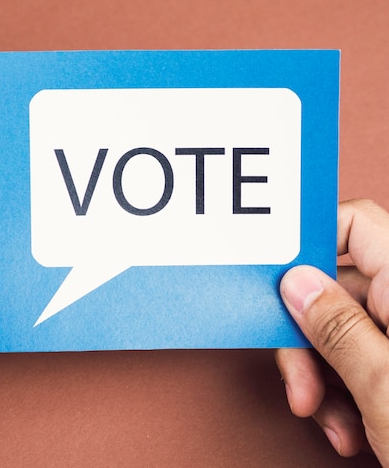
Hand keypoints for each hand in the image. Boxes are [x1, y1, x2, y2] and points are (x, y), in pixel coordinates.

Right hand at [276, 199, 388, 463]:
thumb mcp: (385, 388)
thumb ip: (338, 328)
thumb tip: (297, 284)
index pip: (357, 226)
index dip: (312, 244)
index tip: (276, 283)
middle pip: (337, 290)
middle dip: (307, 339)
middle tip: (302, 383)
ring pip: (340, 330)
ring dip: (321, 376)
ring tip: (331, 420)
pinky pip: (357, 359)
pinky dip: (342, 392)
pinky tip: (350, 427)